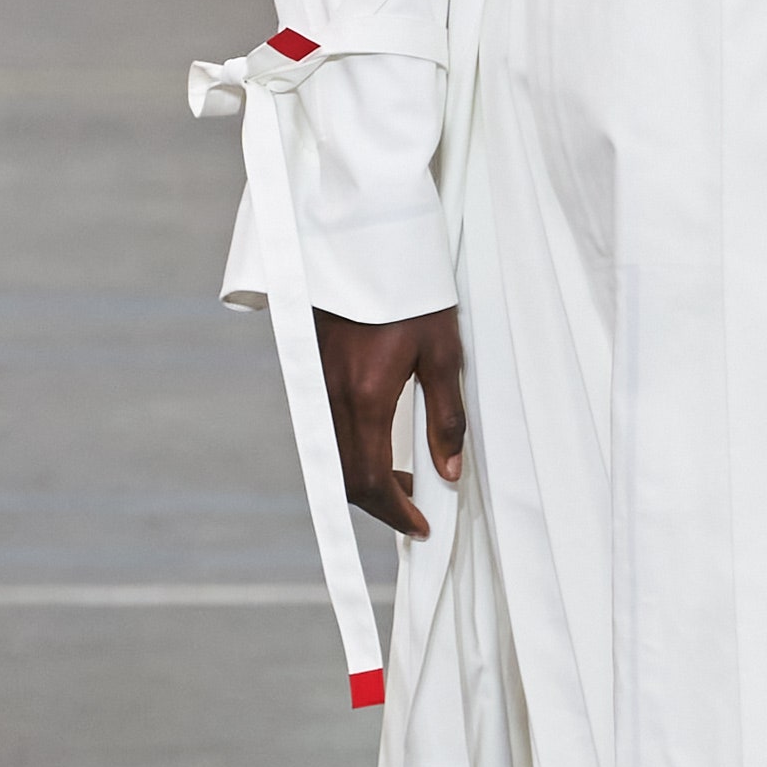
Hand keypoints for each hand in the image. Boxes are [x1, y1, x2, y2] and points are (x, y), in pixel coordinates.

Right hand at [316, 305, 465, 539]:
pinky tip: (382, 444)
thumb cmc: (411, 291)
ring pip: (335, 456)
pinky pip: (330, 430)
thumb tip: (449, 471)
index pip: (371, 480)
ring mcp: (320, 384)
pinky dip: (354, 453)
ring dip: (366, 479)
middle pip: (346, 477)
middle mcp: (334, 396)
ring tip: (406, 480)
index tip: (422, 526)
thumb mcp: (443, 351)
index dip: (396, 512)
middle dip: (380, 503)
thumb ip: (446, 416)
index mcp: (367, 396)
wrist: (365, 240)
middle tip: (416, 508)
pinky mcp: (317, 371)